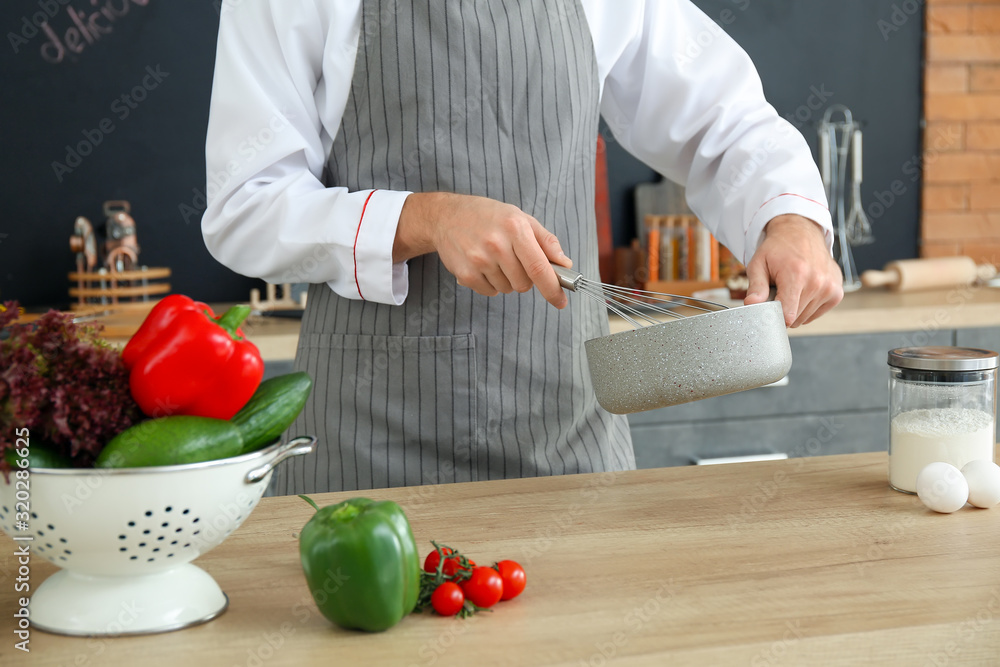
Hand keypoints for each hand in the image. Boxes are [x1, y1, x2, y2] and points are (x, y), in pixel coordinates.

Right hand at [394, 192, 571, 307]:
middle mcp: (496, 244)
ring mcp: (479, 260)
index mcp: (515, 227)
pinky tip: (482, 264)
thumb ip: (546, 241)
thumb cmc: (488, 216)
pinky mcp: (465, 274)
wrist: (446, 216)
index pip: (539, 267)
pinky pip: (490, 292)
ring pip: (507, 289)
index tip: (561, 301)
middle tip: (514, 260)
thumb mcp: (521, 218)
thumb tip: (564, 265)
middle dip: (525, 278)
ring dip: (506, 279)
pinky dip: (490, 283)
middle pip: (524, 284)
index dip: (553, 288)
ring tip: (494, 258)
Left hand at [744, 214, 843, 327]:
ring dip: (795, 309)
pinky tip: (803, 291)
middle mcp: (817, 282)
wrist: (801, 232)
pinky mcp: (837, 292)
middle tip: (779, 292)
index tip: (769, 309)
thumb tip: (751, 304)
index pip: (788, 314)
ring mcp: (830, 287)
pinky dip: (807, 307)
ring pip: (806, 318)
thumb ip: (756, 286)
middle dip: (783, 310)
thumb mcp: (758, 264)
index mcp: (797, 274)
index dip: (774, 317)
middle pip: (795, 318)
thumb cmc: (777, 249)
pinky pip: (817, 313)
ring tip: (791, 289)